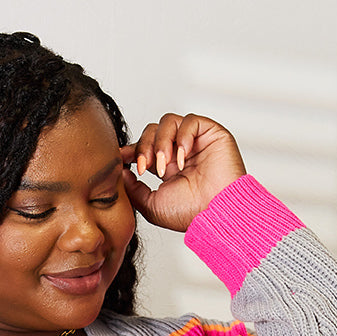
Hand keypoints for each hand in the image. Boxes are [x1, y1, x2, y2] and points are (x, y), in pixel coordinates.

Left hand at [122, 113, 246, 233]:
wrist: (215, 214)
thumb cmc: (190, 214)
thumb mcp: (151, 206)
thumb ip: (134, 189)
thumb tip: (122, 171)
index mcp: (168, 167)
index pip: (146, 147)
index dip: (132, 149)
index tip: (120, 157)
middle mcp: (180, 152)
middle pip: (152, 131)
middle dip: (144, 146)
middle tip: (144, 167)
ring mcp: (195, 142)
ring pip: (168, 122)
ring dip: (160, 143)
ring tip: (164, 166)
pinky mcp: (211, 133)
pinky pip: (190, 121)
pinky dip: (181, 137)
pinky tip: (182, 159)